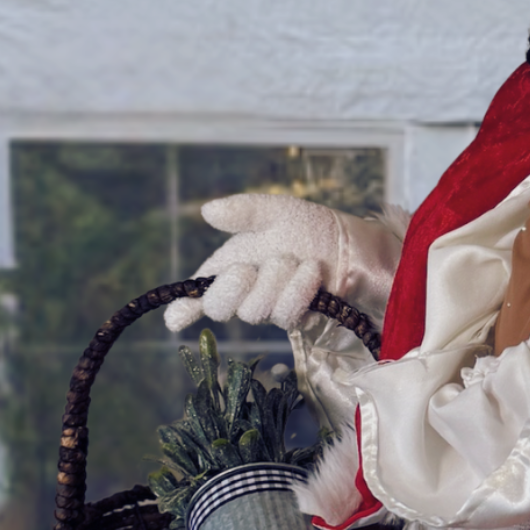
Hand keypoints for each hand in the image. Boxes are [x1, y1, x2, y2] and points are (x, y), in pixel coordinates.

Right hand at [163, 195, 402, 333]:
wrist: (354, 246)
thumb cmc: (313, 228)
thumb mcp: (276, 211)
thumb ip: (243, 212)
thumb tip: (207, 211)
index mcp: (231, 265)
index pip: (199, 293)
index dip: (184, 308)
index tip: (175, 318)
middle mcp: (246, 290)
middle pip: (219, 307)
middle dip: (230, 288)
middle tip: (247, 269)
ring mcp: (270, 306)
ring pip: (254, 310)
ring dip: (276, 281)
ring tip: (296, 260)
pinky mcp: (296, 318)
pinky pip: (286, 313)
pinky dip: (298, 289)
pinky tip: (312, 271)